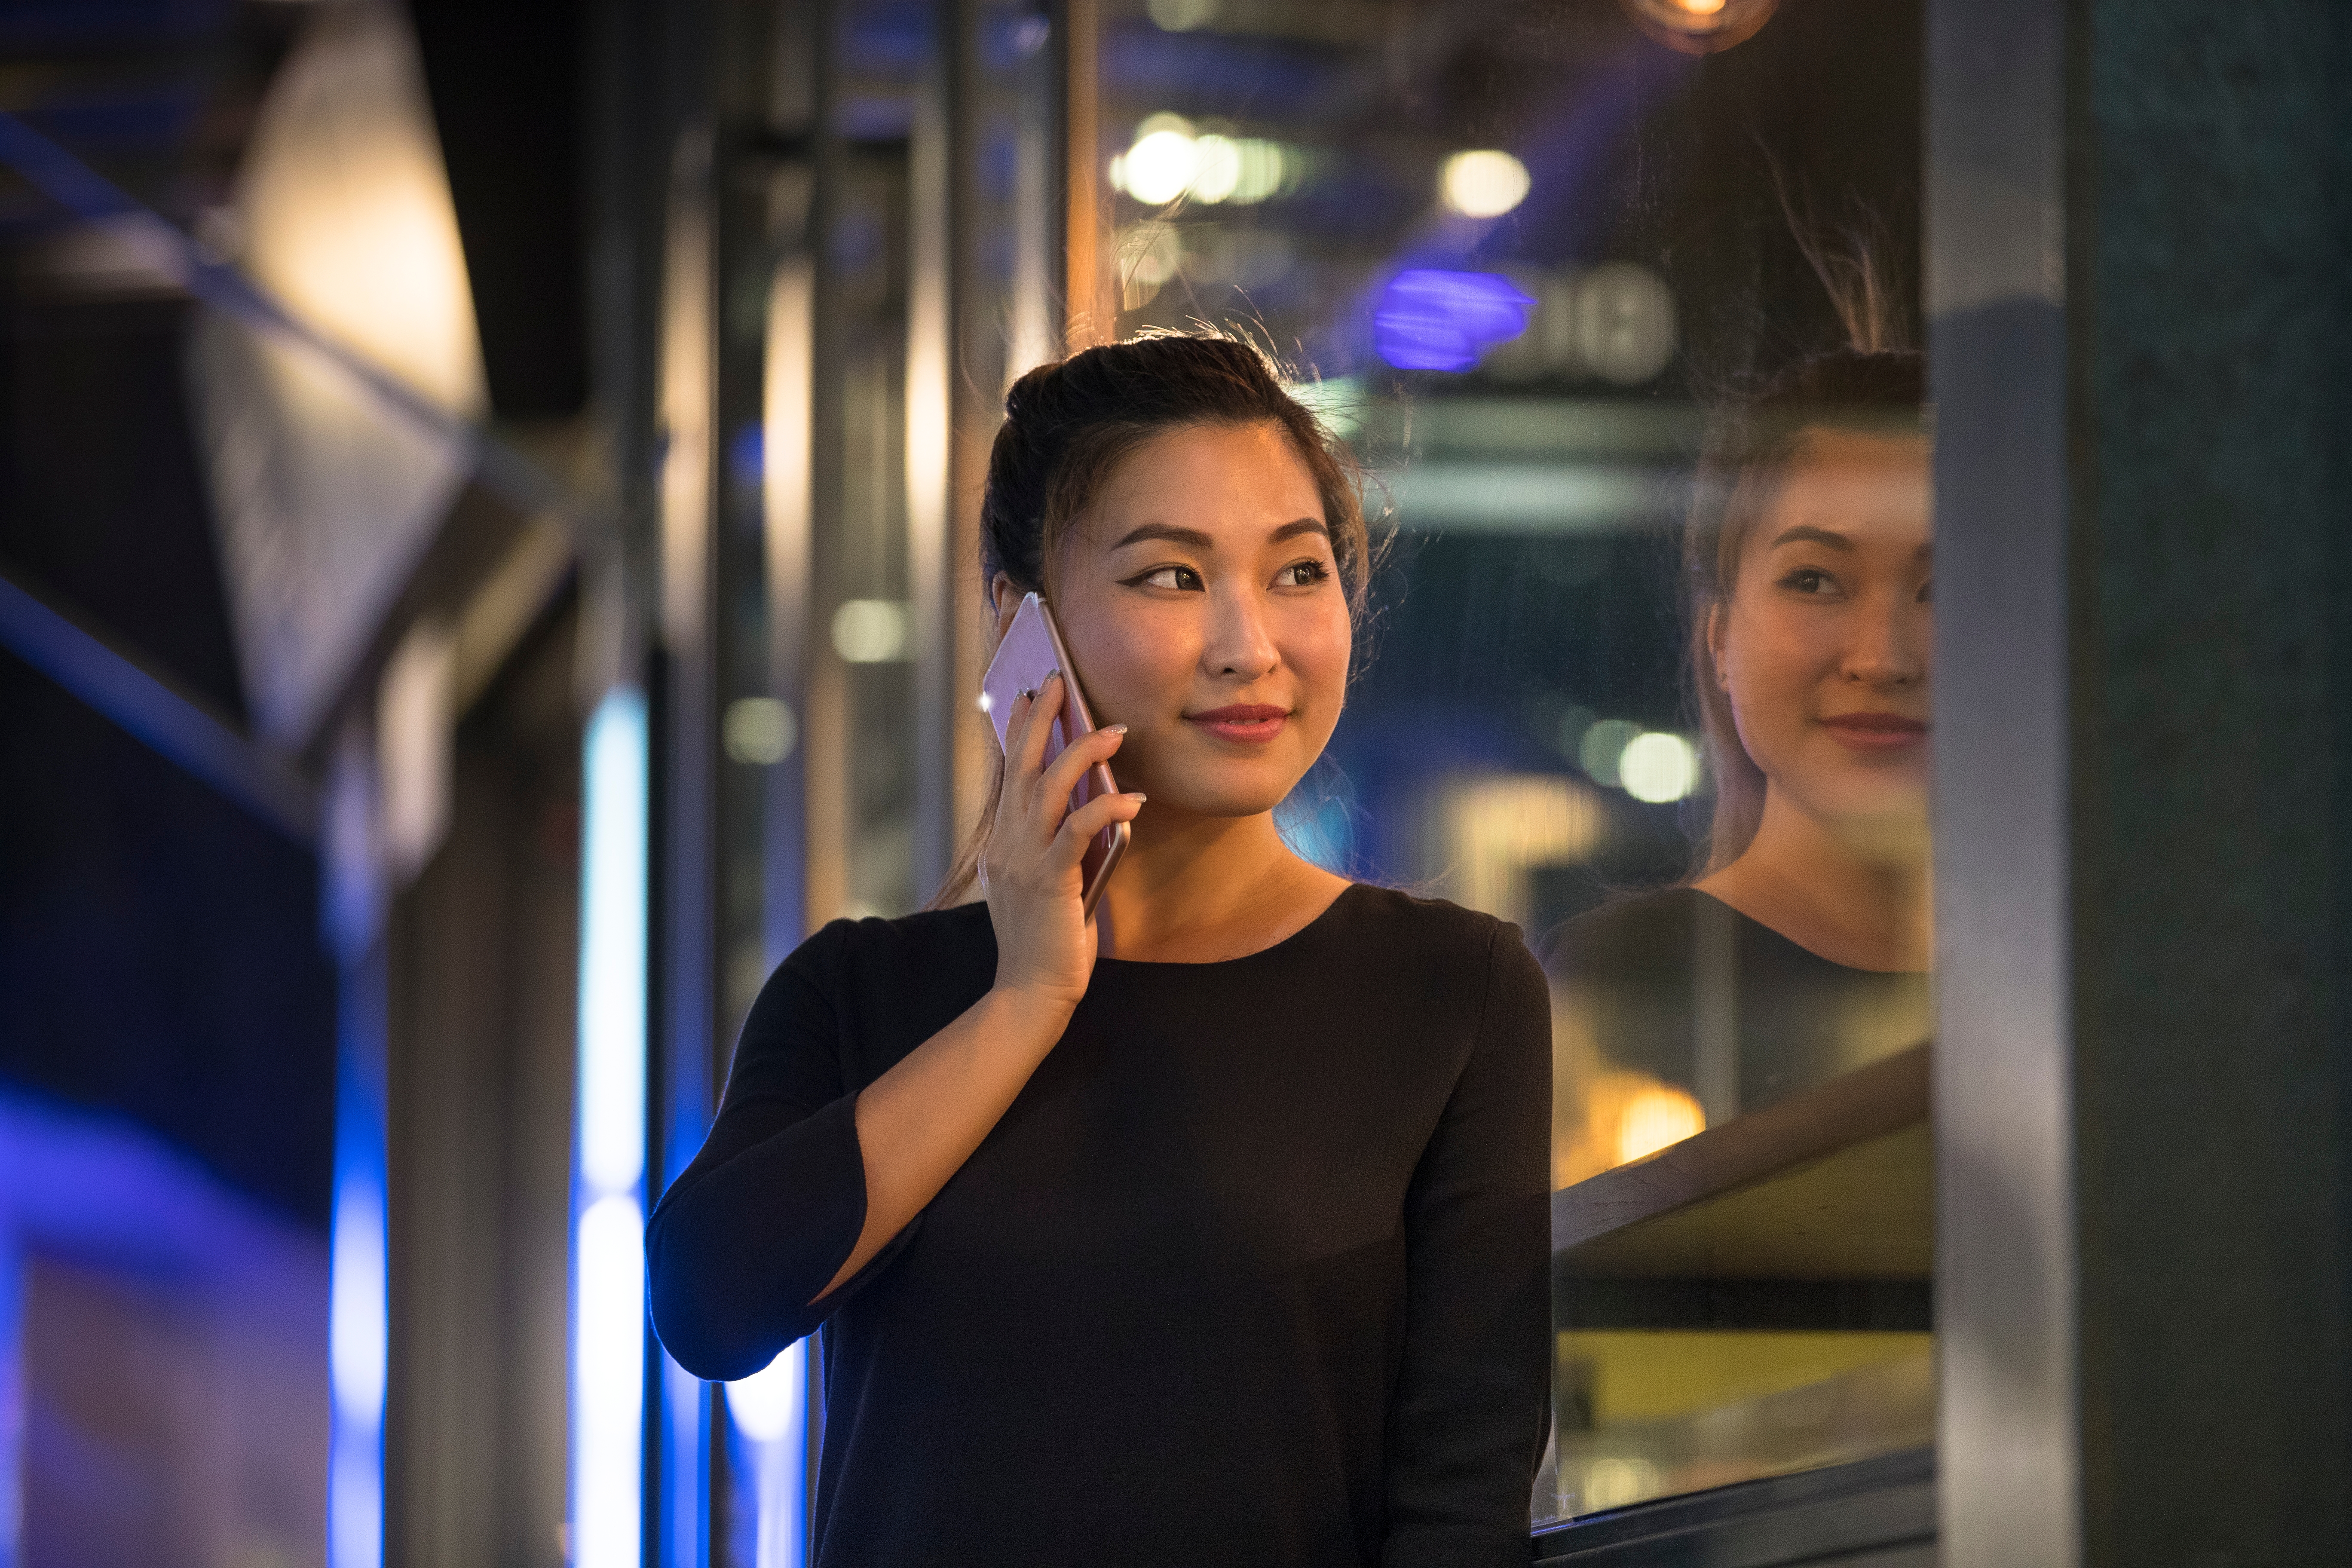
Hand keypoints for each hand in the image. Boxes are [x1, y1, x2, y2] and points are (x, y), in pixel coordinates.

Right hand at [980, 672, 1145, 1011]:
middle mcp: (1007, 844)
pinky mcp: (1050, 880)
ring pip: (1048, 787)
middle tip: (1059, 682)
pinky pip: (1077, 829)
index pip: (1010, 775)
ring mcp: (1024, 860)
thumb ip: (1056, 849)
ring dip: (1082, 753)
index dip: (1018, 733)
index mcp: (1003, 844)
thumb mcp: (1044, 885)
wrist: (1030, 993)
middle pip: (1021, 767)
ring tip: (1114, 730)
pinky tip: (1131, 800)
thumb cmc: (1044, 942)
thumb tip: (1088, 813)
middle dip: (1040, 720)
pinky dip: (1105, 808)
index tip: (1029, 696)